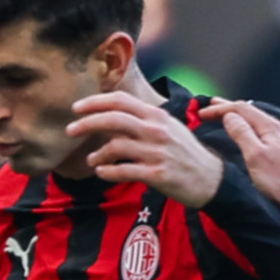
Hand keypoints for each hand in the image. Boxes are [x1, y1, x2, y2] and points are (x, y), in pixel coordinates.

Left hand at [67, 92, 223, 207]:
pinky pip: (123, 171)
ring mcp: (157, 152)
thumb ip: (141, 121)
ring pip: (116, 146)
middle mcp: (156, 130)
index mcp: (156, 115)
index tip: (76, 108)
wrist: (209, 178)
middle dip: (86, 123)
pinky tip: (101, 173)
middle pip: (114, 120)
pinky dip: (107, 172)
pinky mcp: (157, 174)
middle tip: (69, 130)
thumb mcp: (167, 128)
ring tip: (91, 161)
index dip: (95, 101)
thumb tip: (109, 120)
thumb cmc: (183, 153)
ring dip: (97, 154)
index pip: (121, 101)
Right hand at [201, 99, 279, 225]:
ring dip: (245, 121)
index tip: (202, 113)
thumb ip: (242, 134)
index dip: (220, 108)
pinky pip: (274, 135)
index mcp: (273, 128)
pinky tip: (257, 138)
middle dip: (231, 110)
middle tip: (212, 106)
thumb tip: (230, 116)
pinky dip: (258, 132)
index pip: (242, 109)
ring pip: (265, 125)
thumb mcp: (255, 158)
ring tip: (231, 120)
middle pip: (254, 114)